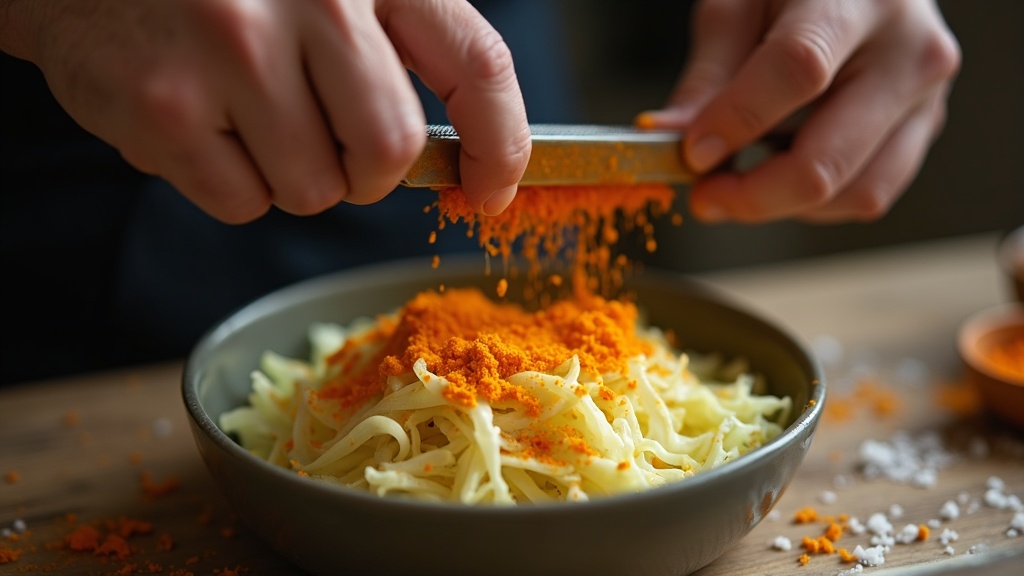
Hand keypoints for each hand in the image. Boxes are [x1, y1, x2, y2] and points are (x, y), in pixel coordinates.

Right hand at [0, 0, 529, 221]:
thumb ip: (398, 46)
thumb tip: (467, 155)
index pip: (474, 64)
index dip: (499, 144)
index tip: (491, 189)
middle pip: (389, 152)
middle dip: (365, 170)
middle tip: (326, 139)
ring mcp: (233, 50)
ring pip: (314, 190)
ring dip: (292, 174)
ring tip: (243, 111)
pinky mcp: (165, 107)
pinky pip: (243, 203)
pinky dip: (231, 183)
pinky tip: (198, 121)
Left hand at [637, 0, 960, 222]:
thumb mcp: (737, 4)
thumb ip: (706, 74)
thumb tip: (668, 139)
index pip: (799, 70)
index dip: (737, 120)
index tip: (690, 153)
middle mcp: (909, 52)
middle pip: (827, 159)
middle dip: (752, 195)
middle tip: (702, 196)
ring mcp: (926, 97)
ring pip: (855, 192)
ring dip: (782, 206)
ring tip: (737, 182)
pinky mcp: (924, 130)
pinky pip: (869, 193)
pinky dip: (814, 202)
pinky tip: (779, 171)